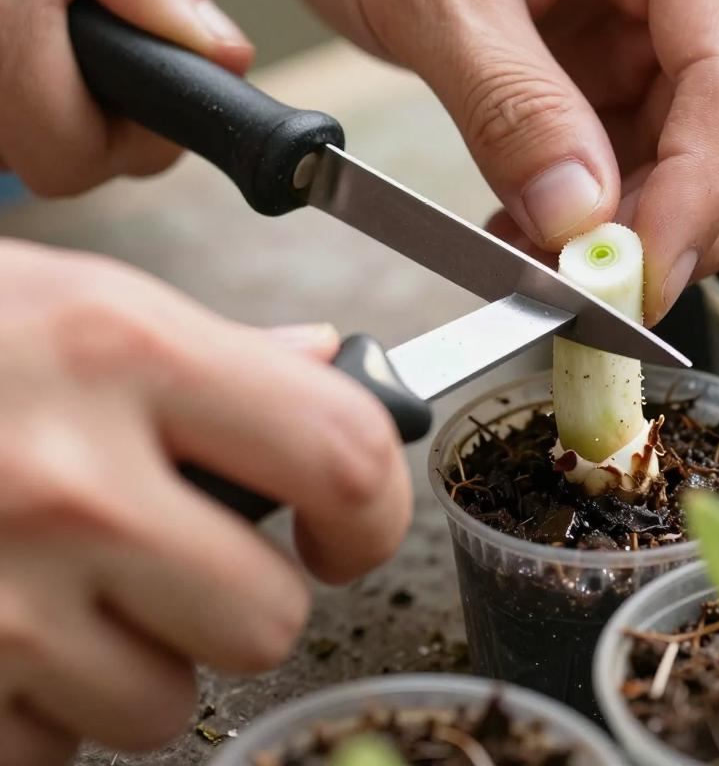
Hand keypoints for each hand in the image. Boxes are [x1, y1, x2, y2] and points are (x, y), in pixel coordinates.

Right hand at [0, 241, 409, 764]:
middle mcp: (67, 480)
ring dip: (131, 659)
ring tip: (59, 580)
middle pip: (266, 617)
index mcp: (127, 353)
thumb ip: (220, 350)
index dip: (373, 511)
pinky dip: (37, 707)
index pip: (343, 454)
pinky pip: (51, 748)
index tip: (348, 533)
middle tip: (177, 555)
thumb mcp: (78, 305)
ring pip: (162, 703)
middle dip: (238, 601)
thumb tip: (332, 370)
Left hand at [143, 0, 718, 322]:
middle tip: (596, 295)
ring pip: (703, 152)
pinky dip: (601, 210)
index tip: (636, 284)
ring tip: (541, 261)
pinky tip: (532, 228)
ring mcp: (667, 11)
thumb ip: (512, 108)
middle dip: (680, 220)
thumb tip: (581, 223)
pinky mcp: (627, 56)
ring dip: (635, 225)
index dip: (700, 194)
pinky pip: (643, 153)